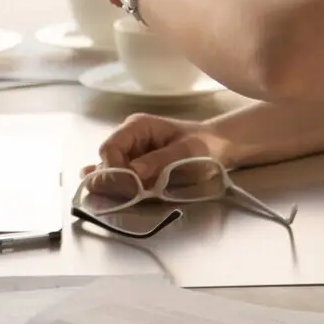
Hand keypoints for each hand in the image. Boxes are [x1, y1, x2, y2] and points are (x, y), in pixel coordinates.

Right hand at [80, 113, 229, 189]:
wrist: (217, 148)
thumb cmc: (204, 145)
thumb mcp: (186, 151)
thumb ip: (159, 160)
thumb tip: (132, 172)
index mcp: (137, 127)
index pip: (109, 148)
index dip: (115, 170)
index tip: (132, 189)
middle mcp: (128, 138)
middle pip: (106, 162)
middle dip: (115, 181)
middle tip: (135, 196)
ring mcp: (130, 153)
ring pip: (110, 172)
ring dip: (117, 187)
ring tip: (133, 197)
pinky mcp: (134, 167)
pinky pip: (117, 177)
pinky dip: (114, 187)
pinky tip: (106, 195)